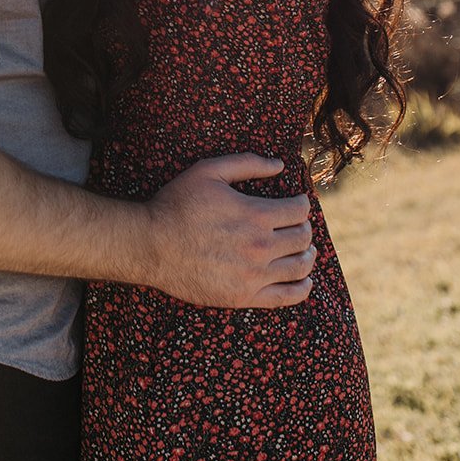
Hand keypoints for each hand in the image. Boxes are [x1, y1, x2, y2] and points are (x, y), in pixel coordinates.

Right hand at [146, 155, 315, 308]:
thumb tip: (279, 165)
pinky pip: (286, 296)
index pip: (298, 210)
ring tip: (305, 250)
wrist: (151, 245)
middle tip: (298, 225)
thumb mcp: (209, 171)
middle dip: (304, 228)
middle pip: (302, 238)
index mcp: (255, 214)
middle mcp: (260, 246)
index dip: (301, 204)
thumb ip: (246, 163)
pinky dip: (302, 289)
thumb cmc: (178, 204)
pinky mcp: (244, 297)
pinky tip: (304, 281)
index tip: (297, 203)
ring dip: (308, 256)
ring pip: (300, 266)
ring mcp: (254, 275)